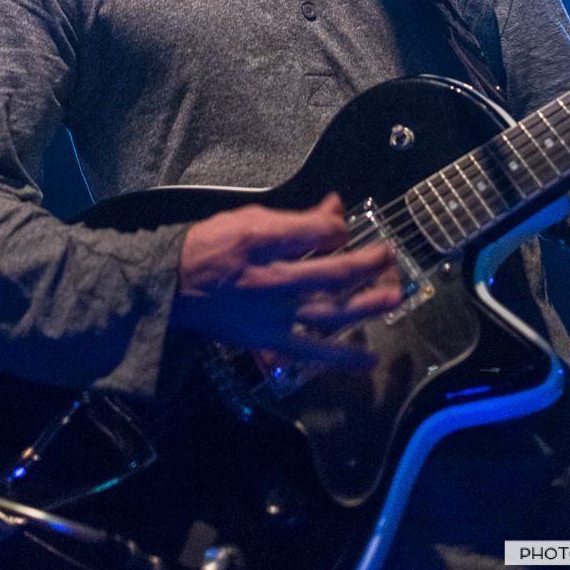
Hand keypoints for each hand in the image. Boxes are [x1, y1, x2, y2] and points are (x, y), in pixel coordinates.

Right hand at [171, 192, 400, 367]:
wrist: (174, 286)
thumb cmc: (213, 246)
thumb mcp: (252, 220)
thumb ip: (297, 220)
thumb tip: (336, 209)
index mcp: (270, 252)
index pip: (320, 238)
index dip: (343, 230)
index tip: (349, 224)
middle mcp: (278, 288)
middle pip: (334, 279)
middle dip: (368, 268)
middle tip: (392, 258)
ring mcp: (276, 319)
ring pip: (331, 315)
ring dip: (367, 306)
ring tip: (395, 297)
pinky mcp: (271, 342)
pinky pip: (312, 353)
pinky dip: (341, 358)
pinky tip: (369, 360)